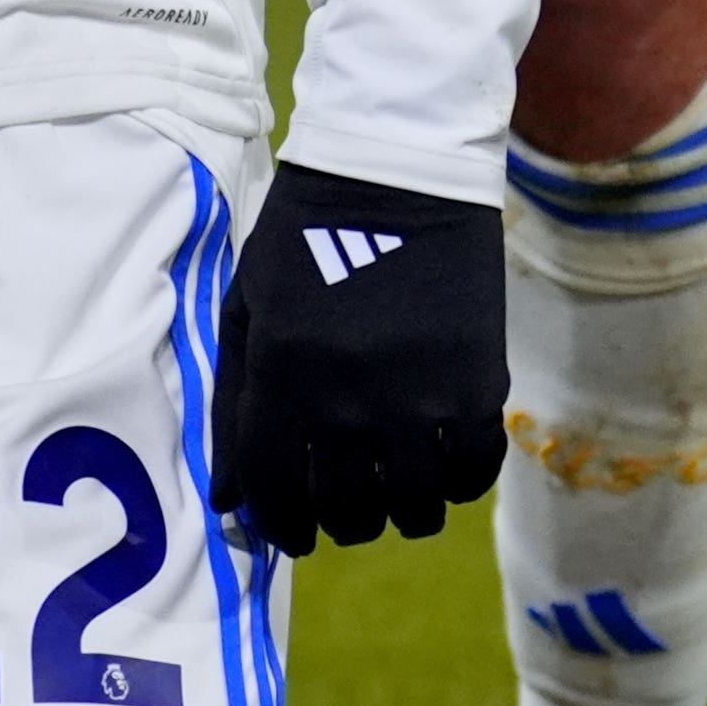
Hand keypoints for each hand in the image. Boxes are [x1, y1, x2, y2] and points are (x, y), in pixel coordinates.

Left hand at [210, 166, 503, 550]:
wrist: (398, 172)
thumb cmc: (307, 238)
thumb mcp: (249, 309)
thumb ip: (233, 404)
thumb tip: (229, 502)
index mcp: (280, 375)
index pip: (272, 491)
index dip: (280, 525)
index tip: (294, 533)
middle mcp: (346, 400)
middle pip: (344, 512)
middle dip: (341, 522)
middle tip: (348, 507)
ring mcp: (417, 399)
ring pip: (411, 508)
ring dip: (401, 513)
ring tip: (397, 490)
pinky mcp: (477, 389)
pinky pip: (470, 476)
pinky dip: (457, 484)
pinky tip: (442, 464)